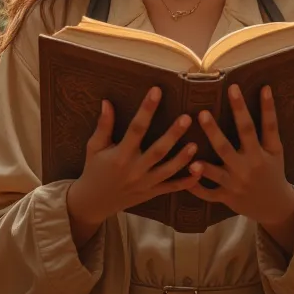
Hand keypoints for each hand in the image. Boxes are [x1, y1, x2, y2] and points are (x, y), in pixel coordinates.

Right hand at [66, 87, 199, 245]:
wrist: (94, 202)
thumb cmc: (94, 170)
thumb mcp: (94, 147)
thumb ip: (103, 126)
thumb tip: (107, 102)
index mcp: (120, 155)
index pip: (135, 129)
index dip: (146, 109)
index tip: (156, 91)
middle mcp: (134, 170)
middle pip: (157, 151)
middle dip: (173, 135)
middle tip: (187, 118)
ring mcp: (145, 183)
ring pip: (168, 170)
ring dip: (183, 158)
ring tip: (195, 144)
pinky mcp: (152, 192)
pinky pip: (171, 188)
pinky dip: (186, 182)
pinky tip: (199, 170)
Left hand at [186, 84, 293, 230]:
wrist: (275, 206)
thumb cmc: (273, 170)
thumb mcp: (276, 149)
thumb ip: (269, 124)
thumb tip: (265, 88)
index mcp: (262, 153)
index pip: (261, 126)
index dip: (256, 107)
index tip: (238, 87)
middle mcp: (248, 167)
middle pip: (229, 147)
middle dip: (214, 131)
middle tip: (202, 113)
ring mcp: (235, 184)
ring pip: (215, 172)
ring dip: (202, 163)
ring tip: (189, 148)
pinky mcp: (226, 197)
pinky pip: (208, 194)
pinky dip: (195, 187)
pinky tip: (184, 174)